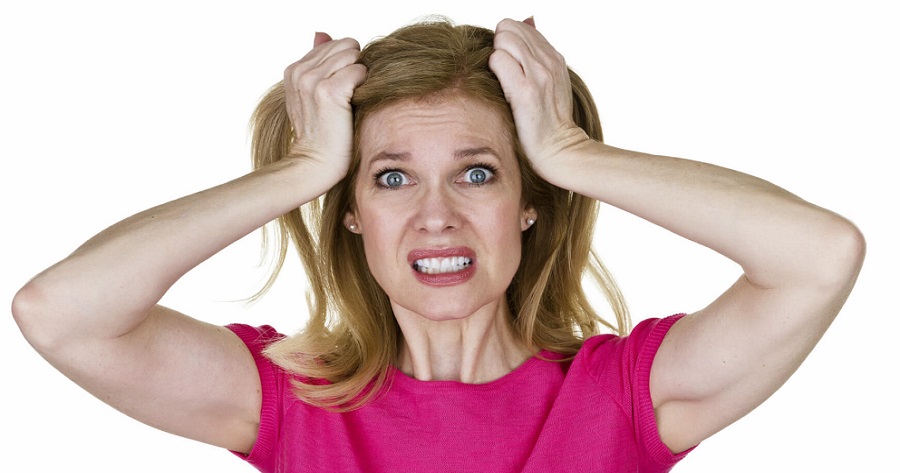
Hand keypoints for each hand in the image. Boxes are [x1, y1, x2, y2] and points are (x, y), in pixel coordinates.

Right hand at [283, 32, 366, 181]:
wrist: (315, 163)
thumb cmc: (321, 134)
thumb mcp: (312, 94)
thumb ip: (319, 61)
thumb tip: (321, 33)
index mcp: (295, 69)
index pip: (333, 45)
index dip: (346, 64)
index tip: (343, 89)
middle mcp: (300, 71)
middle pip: (345, 46)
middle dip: (355, 66)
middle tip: (350, 94)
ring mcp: (312, 80)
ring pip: (353, 56)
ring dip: (360, 77)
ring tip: (351, 100)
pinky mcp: (329, 90)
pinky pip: (359, 71)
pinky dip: (363, 86)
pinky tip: (354, 104)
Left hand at [489, 18, 590, 178]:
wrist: (559, 149)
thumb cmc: (548, 121)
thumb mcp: (551, 82)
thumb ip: (538, 55)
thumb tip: (528, 20)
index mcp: (554, 57)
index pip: (520, 26)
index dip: (506, 41)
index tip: (506, 63)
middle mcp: (548, 61)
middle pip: (509, 28)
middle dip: (498, 45)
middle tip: (500, 72)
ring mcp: (538, 74)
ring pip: (503, 39)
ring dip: (495, 56)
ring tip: (501, 80)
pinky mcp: (525, 90)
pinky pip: (498, 60)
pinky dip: (493, 69)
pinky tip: (500, 88)